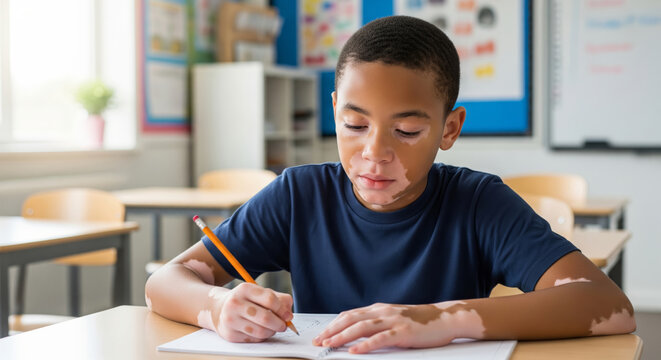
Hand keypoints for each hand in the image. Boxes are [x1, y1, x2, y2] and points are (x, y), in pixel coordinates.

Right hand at [214, 282, 292, 342]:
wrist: (220, 309)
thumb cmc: (246, 300)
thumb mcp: (260, 293)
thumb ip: (279, 299)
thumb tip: (288, 314)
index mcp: (244, 289)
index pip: (270, 299)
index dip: (283, 309)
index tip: (288, 315)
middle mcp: (235, 304)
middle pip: (265, 317)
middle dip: (279, 324)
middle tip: (284, 325)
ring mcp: (230, 320)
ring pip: (260, 331)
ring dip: (272, 332)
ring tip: (272, 328)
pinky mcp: (230, 334)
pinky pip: (254, 339)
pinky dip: (262, 337)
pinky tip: (260, 331)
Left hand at [312, 302, 475, 353]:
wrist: (446, 317)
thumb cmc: (421, 321)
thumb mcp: (395, 319)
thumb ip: (378, 324)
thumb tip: (358, 335)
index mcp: (379, 309)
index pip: (349, 315)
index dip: (333, 324)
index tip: (320, 335)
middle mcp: (382, 312)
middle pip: (350, 319)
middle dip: (331, 330)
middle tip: (318, 341)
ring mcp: (392, 321)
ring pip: (361, 327)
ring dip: (342, 337)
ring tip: (329, 345)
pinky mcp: (403, 332)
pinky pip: (380, 338)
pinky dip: (365, 345)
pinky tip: (354, 351)